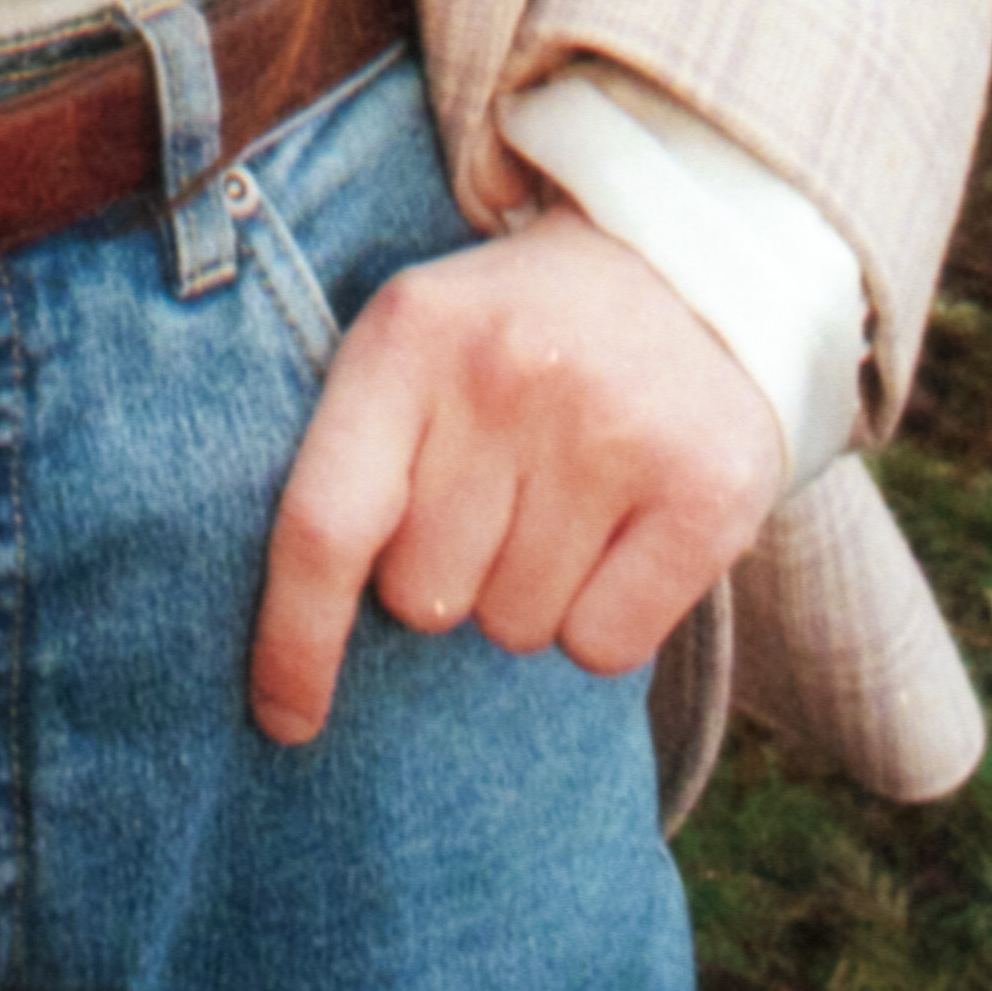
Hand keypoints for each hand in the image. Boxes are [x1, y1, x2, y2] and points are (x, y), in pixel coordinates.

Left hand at [247, 204, 784, 747]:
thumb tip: (294, 656)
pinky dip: (603, 621)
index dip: (295, 642)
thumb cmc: (515, 338)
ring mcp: (614, 430)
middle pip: (421, 597)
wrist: (687, 266)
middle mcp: (509, 374)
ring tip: (563, 498)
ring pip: (514, 629)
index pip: (324, 525)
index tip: (285, 723)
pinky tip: (623, 533)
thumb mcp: (414, 347)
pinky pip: (604, 648)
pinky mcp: (706, 489)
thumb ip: (352, 463)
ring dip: (526, 595)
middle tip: (495, 494)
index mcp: (409, 335)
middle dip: (445, 576)